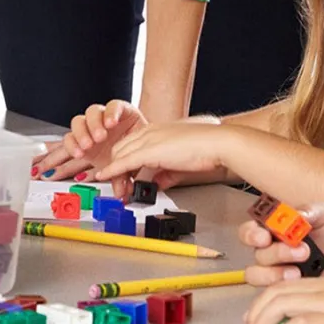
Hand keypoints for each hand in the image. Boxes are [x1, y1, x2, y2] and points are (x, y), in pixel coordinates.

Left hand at [33, 99, 146, 179]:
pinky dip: (110, 114)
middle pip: (71, 134)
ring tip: (98, 138)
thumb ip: (116, 179)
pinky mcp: (118, 108)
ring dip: (90, 128)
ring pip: (86, 118)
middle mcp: (90, 132)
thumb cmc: (128, 152)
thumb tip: (119, 196)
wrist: (147, 137)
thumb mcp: (119, 169)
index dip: (51, 161)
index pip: (63, 153)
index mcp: (86, 148)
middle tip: (81, 151)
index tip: (43, 171)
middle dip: (73, 143)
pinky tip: (110, 123)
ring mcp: (102, 119)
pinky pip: (111, 107)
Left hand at [93, 119, 239, 187]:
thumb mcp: (181, 163)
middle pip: (120, 150)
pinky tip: (105, 177)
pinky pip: (124, 162)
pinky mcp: (150, 150)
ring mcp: (148, 140)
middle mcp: (149, 132)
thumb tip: (159, 183)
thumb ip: (167, 173)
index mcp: (156, 131)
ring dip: (115, 175)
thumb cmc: (207, 149)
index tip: (122, 178)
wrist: (219, 143)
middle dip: (116, 170)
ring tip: (119, 191)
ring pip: (119, 155)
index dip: (123, 163)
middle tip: (120, 189)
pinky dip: (112, 170)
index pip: (130, 145)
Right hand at [238, 208, 323, 283]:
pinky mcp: (285, 290)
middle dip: (277, 253)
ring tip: (298, 271)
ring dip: (275, 273)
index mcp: (272, 230)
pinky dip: (285, 288)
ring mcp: (275, 272)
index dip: (252, 234)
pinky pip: (272, 293)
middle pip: (257, 254)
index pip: (249, 231)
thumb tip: (296, 214)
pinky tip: (301, 282)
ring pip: (257, 275)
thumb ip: (308, 212)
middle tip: (301, 250)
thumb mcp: (323, 215)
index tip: (265, 236)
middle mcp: (269, 252)